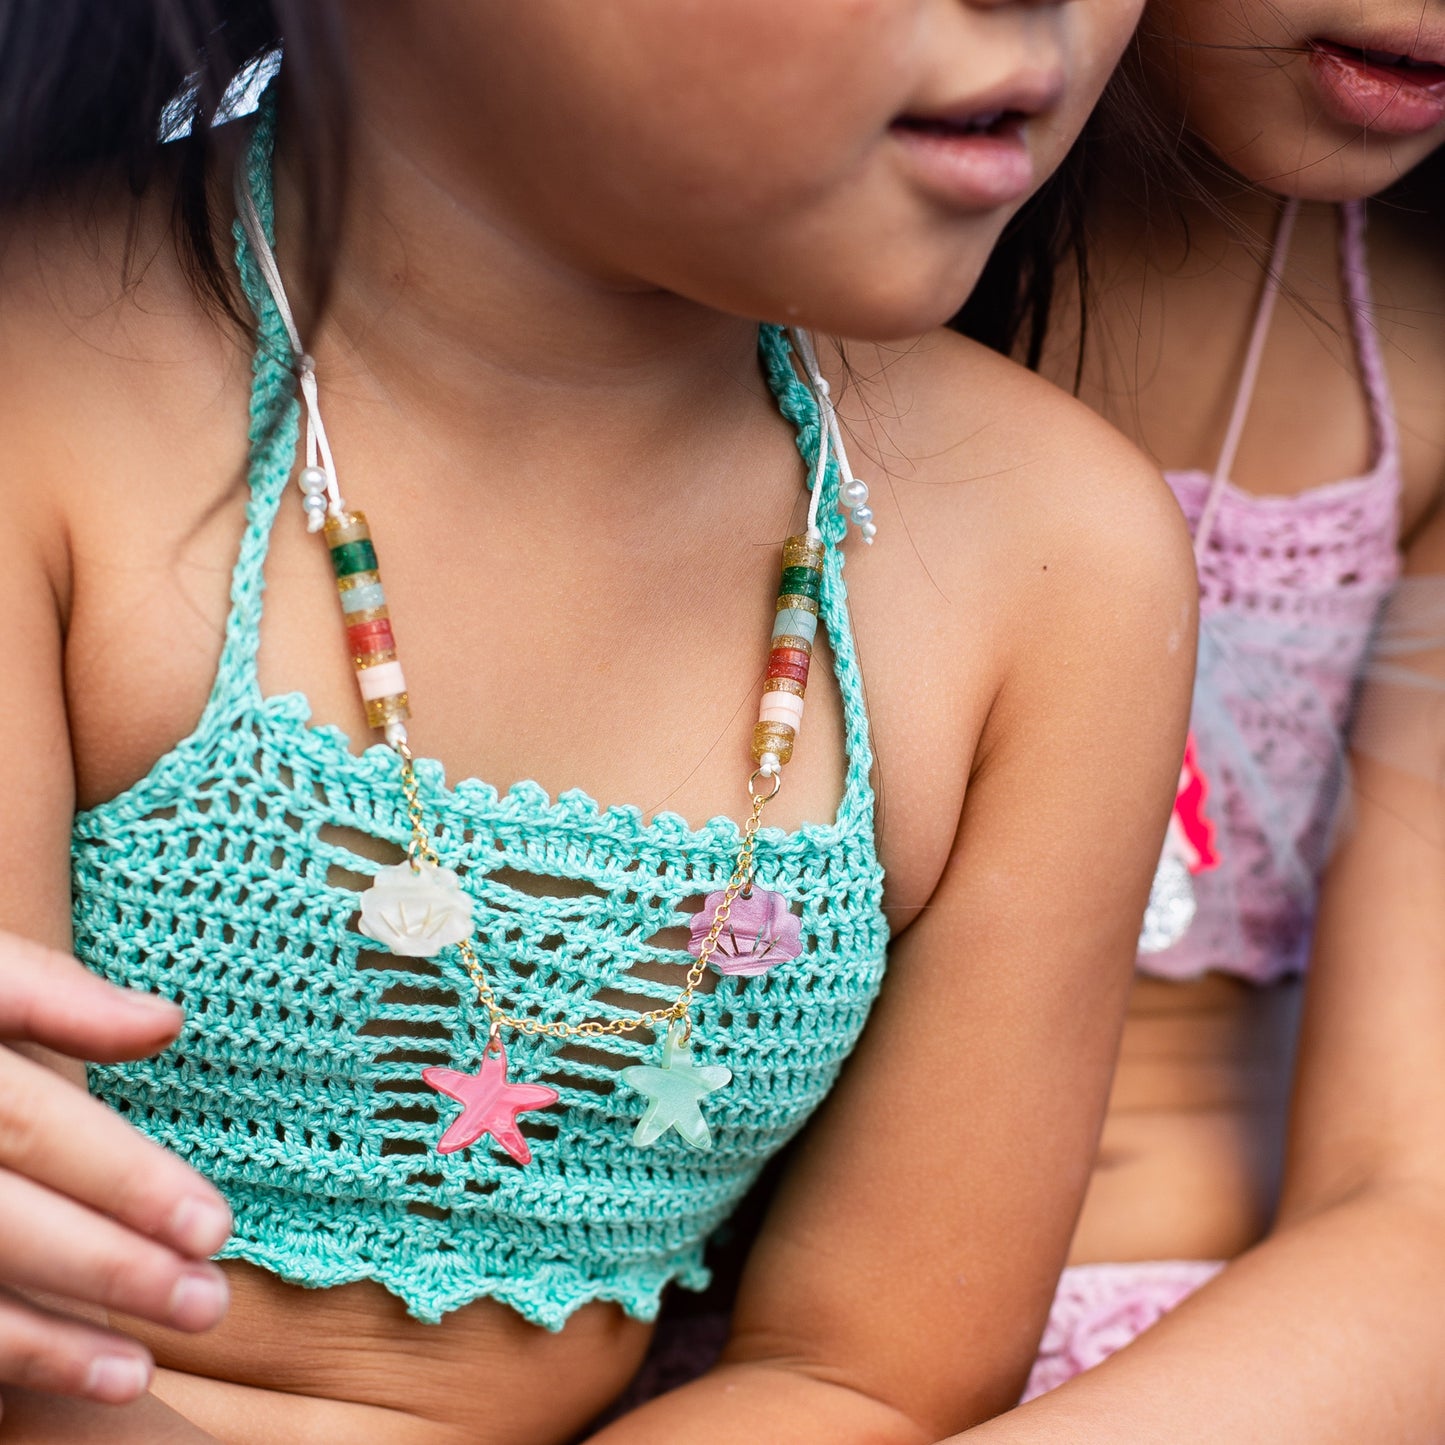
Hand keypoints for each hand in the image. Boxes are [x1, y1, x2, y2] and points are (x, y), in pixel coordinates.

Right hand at [0, 933, 230, 1410]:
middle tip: (207, 1303)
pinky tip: (37, 1392)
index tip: (215, 1226)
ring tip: (136, 1374)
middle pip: (3, 1222)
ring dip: (45, 1345)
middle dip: (108, 1269)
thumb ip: (53, 998)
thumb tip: (165, 1023)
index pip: (36, 1127)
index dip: (125, 1178)